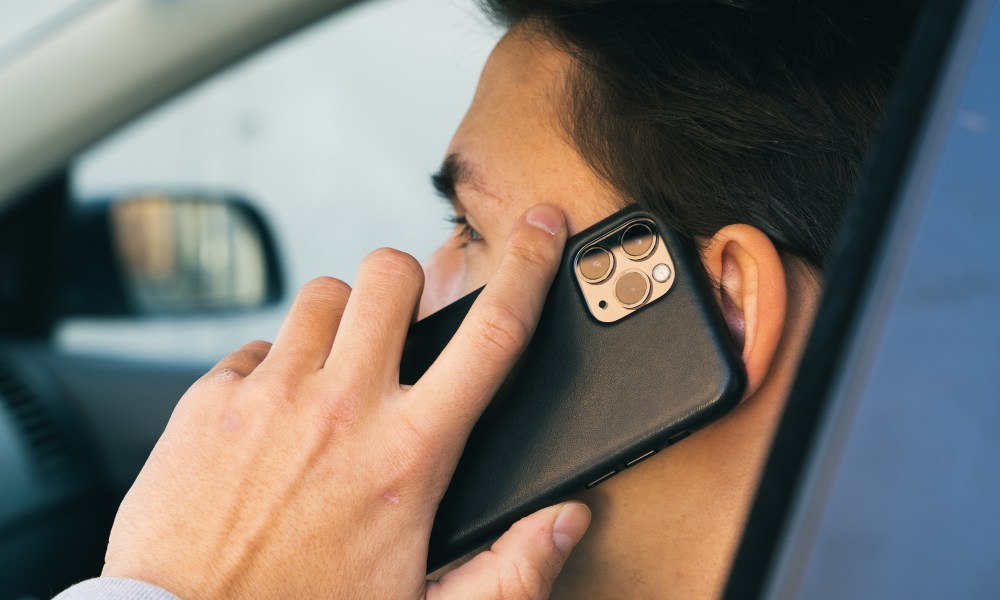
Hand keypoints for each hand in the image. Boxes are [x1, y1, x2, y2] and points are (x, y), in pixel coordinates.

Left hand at [101, 204, 589, 599]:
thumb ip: (511, 570)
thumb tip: (567, 519)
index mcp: (411, 453)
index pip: (493, 333)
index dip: (531, 267)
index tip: (544, 227)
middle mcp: (344, 407)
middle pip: (393, 275)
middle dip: (408, 279)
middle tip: (401, 321)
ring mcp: (273, 396)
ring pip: (322, 295)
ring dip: (339, 321)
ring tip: (333, 373)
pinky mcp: (212, 401)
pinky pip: (256, 346)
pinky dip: (272, 368)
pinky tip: (272, 421)